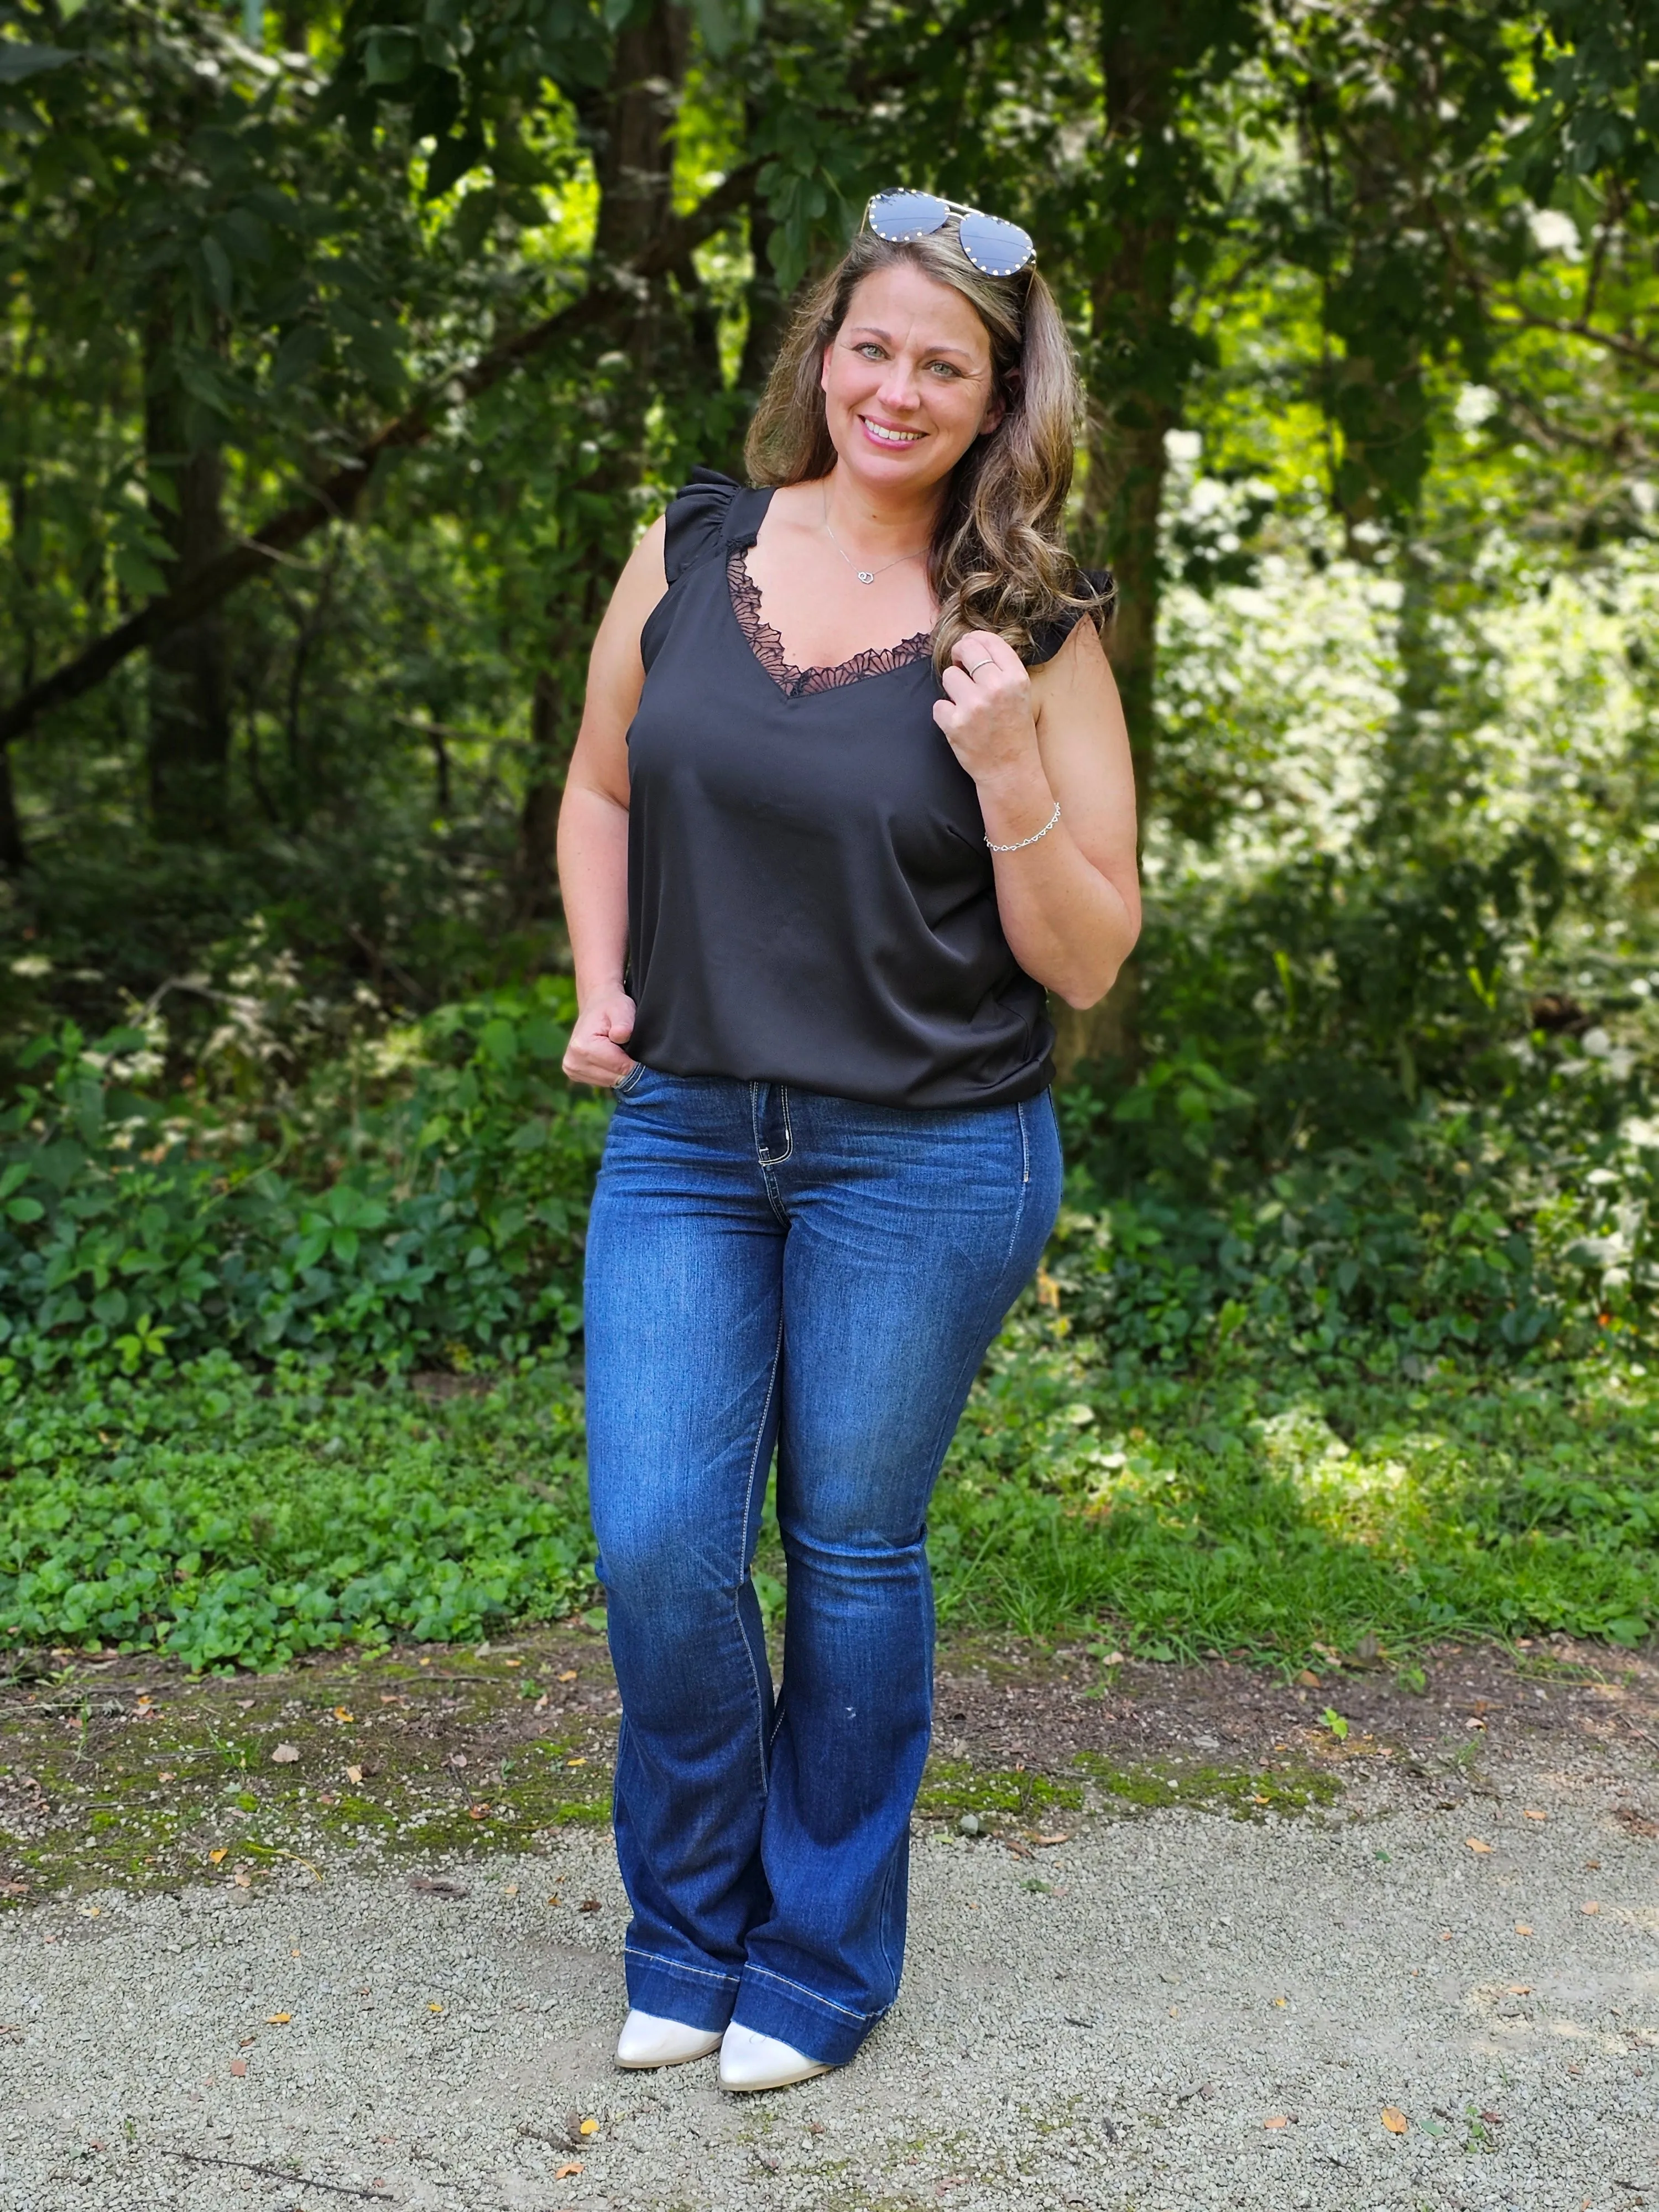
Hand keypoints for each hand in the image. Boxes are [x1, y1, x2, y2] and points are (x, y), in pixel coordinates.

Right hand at [563, 987, 637, 1087]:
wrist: (596, 1005)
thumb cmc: (612, 1007)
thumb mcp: (622, 1009)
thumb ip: (624, 1024)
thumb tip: (621, 1036)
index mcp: (583, 1047)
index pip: (620, 1068)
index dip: (637, 1063)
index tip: (643, 1053)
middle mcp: (573, 1062)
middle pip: (615, 1078)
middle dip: (629, 1068)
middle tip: (632, 1050)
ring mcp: (572, 1070)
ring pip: (611, 1082)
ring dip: (620, 1071)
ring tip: (620, 1051)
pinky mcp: (575, 1074)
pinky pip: (603, 1082)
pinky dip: (612, 1073)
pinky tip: (611, 1058)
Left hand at [932, 631, 1037, 782]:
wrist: (1010, 771)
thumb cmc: (1014, 733)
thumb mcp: (1020, 694)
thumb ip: (1002, 670)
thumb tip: (972, 645)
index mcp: (1016, 678)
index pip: (989, 641)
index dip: (974, 640)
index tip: (969, 646)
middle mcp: (996, 688)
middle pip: (966, 649)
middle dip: (959, 654)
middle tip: (959, 665)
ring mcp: (974, 705)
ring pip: (949, 676)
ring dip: (953, 689)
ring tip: (966, 705)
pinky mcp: (955, 723)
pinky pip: (938, 705)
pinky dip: (945, 715)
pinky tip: (960, 724)